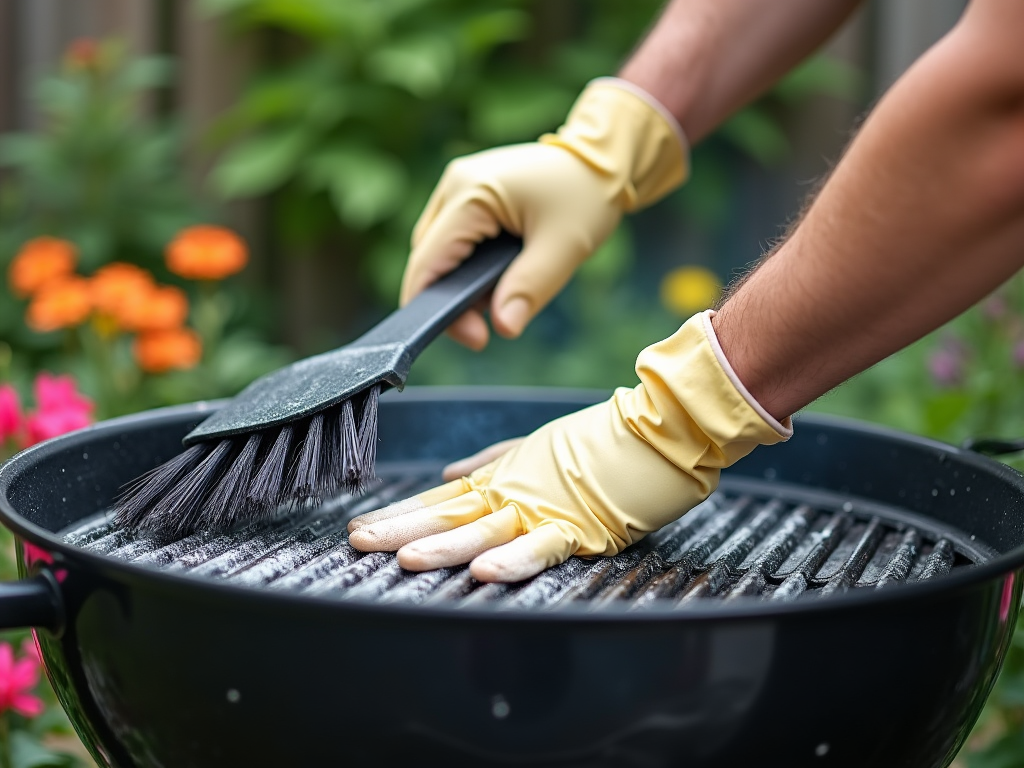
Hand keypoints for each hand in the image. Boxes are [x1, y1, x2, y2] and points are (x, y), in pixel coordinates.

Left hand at [348, 311, 790, 581]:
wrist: (658, 425)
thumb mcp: (536, 448)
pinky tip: (483, 572)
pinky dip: (514, 558)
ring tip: (405, 558)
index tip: (361, 526)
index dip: (400, 513)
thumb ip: (492, 462)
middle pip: (448, 514)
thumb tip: (450, 473)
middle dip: (401, 529)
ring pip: (484, 530)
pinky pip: (541, 545)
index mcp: (503, 478)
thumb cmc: (603, 439)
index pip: (441, 499)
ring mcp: (543, 506)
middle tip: (360, 542)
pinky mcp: (579, 522)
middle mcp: (513, 492)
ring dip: (443, 544)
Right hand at [402, 78, 687, 349]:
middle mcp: (454, 184)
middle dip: (451, 298)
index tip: (475, 339)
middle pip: (428, 258)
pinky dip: (468, 264)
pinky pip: (454, 237)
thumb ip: (530, 287)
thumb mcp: (565, 247)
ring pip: (438, 250)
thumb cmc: (587, 196)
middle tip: (489, 328)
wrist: (603, 157)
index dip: (437, 307)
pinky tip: (499, 276)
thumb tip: (504, 327)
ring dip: (459, 281)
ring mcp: (459, 185)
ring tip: (501, 299)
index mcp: (471, 193)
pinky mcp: (469, 192)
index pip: (428, 261)